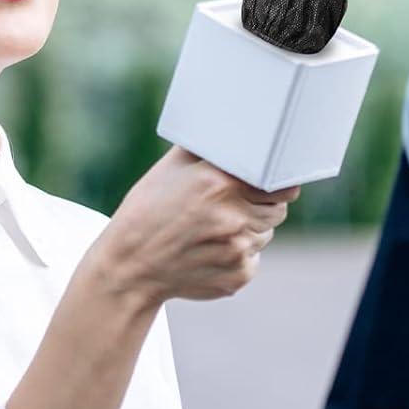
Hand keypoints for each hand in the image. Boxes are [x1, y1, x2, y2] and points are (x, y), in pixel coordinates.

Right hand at [94, 144, 300, 306]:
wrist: (129, 266)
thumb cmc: (149, 210)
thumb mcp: (171, 169)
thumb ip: (210, 151)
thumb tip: (242, 134)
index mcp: (219, 182)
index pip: (278, 181)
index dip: (274, 183)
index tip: (266, 185)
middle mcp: (233, 216)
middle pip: (278, 209)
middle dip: (260, 207)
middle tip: (231, 208)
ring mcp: (237, 249)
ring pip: (265, 235)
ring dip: (248, 231)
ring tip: (213, 230)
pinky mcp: (238, 275)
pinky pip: (252, 261)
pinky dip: (237, 257)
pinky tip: (209, 252)